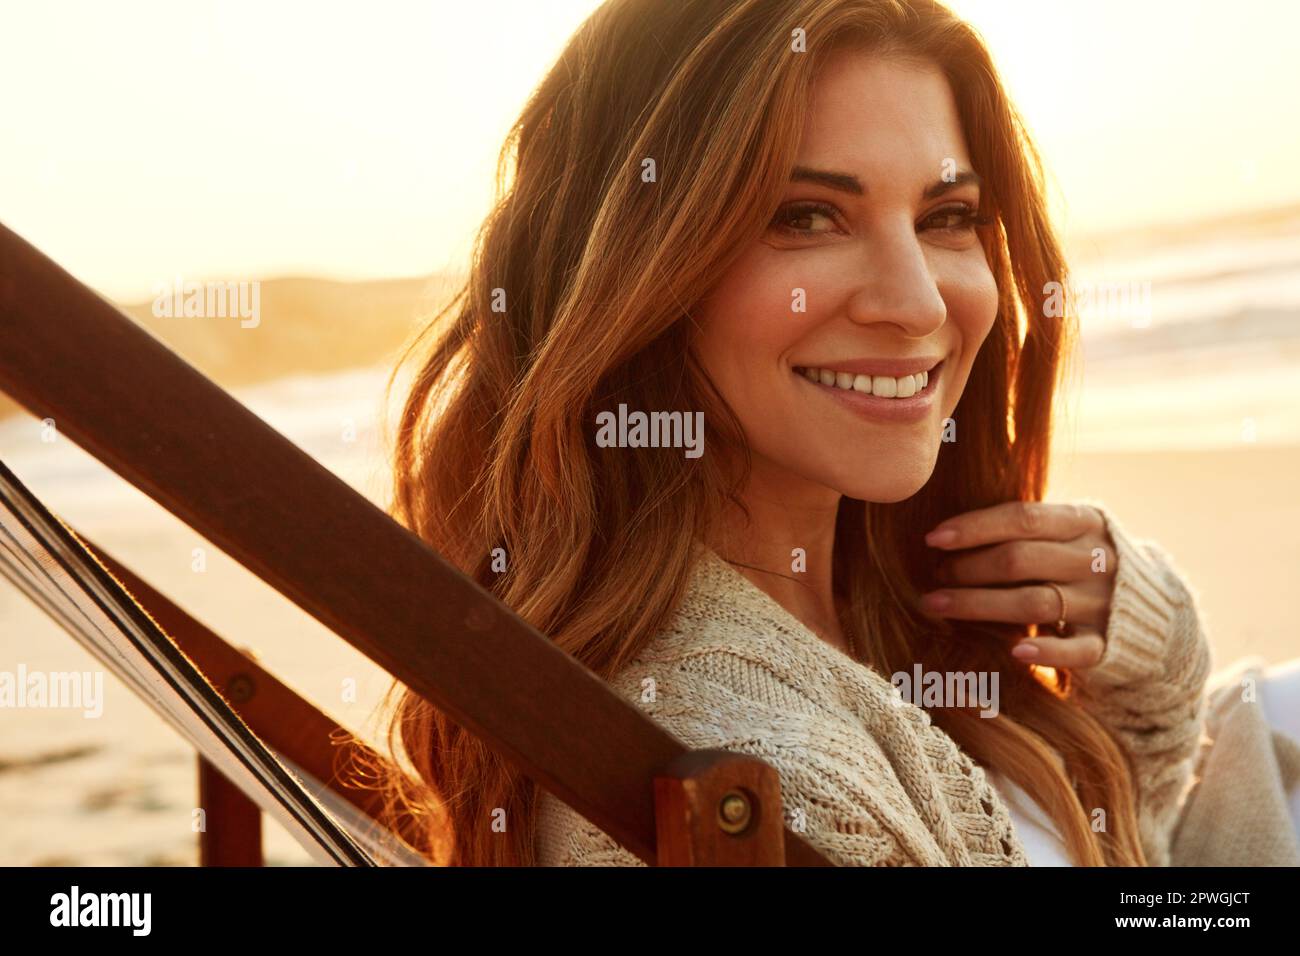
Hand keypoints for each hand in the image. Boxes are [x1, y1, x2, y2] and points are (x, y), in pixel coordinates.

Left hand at [917, 501, 1116, 668]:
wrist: (1153, 607)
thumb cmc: (1081, 561)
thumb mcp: (1067, 532)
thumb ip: (1023, 528)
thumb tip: (947, 533)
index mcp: (1085, 522)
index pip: (1023, 518)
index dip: (974, 527)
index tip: (933, 538)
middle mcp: (1096, 560)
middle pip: (1021, 560)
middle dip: (969, 567)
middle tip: (936, 574)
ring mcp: (1104, 603)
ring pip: (1034, 602)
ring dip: (979, 604)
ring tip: (937, 604)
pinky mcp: (1109, 644)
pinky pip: (1077, 650)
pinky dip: (1046, 652)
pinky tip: (1013, 651)